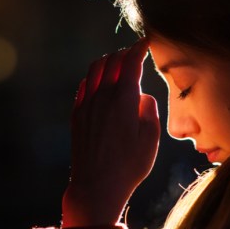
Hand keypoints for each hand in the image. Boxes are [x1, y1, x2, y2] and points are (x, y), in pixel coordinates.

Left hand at [61, 39, 159, 227]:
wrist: (96, 186)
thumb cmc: (129, 165)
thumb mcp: (152, 138)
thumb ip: (149, 110)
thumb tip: (142, 97)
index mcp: (123, 99)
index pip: (131, 63)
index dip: (139, 48)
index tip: (146, 41)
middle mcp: (102, 97)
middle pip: (111, 61)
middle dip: (124, 52)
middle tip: (135, 51)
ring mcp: (86, 105)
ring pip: (94, 70)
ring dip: (108, 61)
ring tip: (118, 61)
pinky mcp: (77, 116)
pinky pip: (84, 86)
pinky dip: (94, 76)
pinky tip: (100, 81)